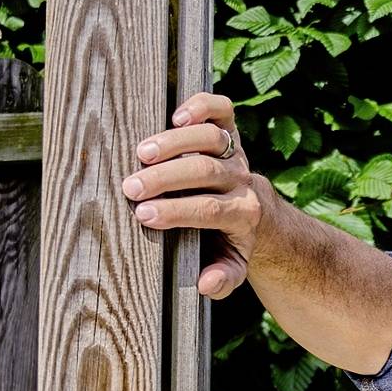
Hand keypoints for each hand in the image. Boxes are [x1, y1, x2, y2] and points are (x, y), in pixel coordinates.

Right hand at [120, 92, 266, 298]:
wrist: (261, 213)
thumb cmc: (232, 241)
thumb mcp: (232, 266)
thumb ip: (223, 278)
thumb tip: (205, 284)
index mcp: (243, 214)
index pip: (210, 210)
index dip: (176, 210)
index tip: (143, 214)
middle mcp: (242, 180)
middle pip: (206, 171)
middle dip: (166, 178)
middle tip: (130, 187)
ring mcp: (236, 153)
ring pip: (211, 138)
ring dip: (175, 142)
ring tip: (141, 153)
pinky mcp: (231, 131)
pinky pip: (222, 110)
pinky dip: (202, 106)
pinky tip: (176, 115)